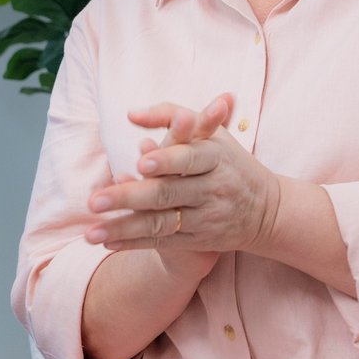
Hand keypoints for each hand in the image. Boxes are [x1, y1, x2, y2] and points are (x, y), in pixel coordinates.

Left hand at [85, 93, 284, 255]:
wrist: (265, 209)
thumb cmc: (228, 161)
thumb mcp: (211, 133)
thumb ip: (171, 115)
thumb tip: (131, 114)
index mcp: (215, 157)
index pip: (189, 158)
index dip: (166, 159)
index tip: (140, 162)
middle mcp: (211, 189)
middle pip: (167, 193)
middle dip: (130, 197)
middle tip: (96, 200)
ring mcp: (204, 218)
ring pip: (161, 224)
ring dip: (124, 229)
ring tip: (92, 233)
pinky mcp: (197, 240)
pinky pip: (163, 243)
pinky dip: (135, 243)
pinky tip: (107, 243)